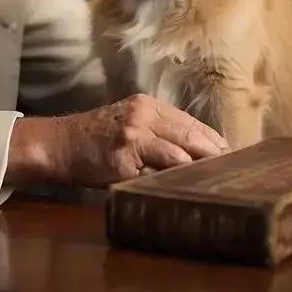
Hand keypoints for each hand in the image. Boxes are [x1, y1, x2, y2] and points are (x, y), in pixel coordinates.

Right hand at [6, 94, 228, 187]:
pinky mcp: (123, 159)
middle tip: (232, 171)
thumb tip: (197, 151)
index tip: (230, 155)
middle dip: (213, 154)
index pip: (191, 122)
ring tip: (215, 181)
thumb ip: (158, 131)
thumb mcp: (128, 122)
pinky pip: (157, 171)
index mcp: (147, 105)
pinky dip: (173, 178)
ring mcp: (133, 136)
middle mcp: (142, 115)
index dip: (212, 140)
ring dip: (198, 168)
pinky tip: (185, 186)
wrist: (59, 143)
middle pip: (191, 135)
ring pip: (178, 152)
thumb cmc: (95, 138)